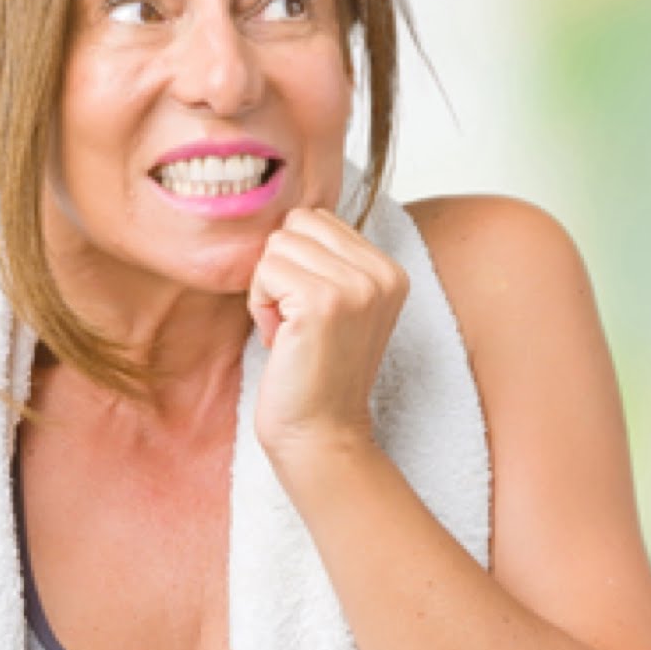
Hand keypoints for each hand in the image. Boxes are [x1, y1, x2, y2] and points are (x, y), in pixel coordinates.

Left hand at [247, 207, 408, 462]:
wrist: (321, 435)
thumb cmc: (316, 373)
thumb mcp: (340, 306)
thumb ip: (329, 259)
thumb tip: (288, 214)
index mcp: (390, 270)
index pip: (317, 218)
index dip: (298, 262)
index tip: (308, 311)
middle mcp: (381, 272)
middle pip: (296, 224)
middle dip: (281, 268)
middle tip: (296, 321)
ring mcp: (355, 286)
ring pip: (277, 245)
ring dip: (269, 289)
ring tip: (290, 332)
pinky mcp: (322, 302)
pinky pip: (265, 271)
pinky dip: (260, 305)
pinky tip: (281, 339)